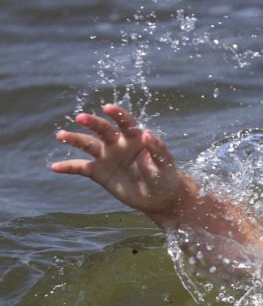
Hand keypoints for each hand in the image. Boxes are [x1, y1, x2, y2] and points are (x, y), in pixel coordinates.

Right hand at [52, 104, 193, 226]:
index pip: (126, 123)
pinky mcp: (99, 173)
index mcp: (136, 138)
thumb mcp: (165, 165)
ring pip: (87, 145)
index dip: (118, 114)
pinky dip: (67, 167)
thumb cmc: (166, 177)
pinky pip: (80, 168)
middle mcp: (118, 144)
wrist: (159, 198)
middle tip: (81, 117)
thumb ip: (158, 150)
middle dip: (92, 123)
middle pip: (103, 130)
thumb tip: (147, 133)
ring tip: (60, 135)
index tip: (108, 108)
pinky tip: (54, 166)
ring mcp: (107, 157)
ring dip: (74, 139)